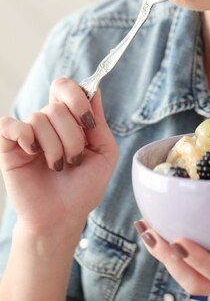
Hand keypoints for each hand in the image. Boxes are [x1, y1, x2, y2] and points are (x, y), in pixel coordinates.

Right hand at [0, 78, 117, 239]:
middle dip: (72, 135)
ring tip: (58, 166)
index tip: (88, 122)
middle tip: (75, 159)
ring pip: (40, 118)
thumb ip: (99, 120)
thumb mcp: (104, 153)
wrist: (62, 218)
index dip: (77, 98)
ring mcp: (27, 134)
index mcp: (69, 119)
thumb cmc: (83, 188)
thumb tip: (94, 89)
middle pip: (57, 106)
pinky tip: (34, 152)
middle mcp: (47, 123)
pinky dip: (24, 135)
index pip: (66, 88)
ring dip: (55, 146)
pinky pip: (9, 125)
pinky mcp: (9, 148)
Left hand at [135, 205, 209, 300]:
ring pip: (184, 278)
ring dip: (162, 255)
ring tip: (144, 228)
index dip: (200, 258)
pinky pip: (187, 271)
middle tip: (150, 229)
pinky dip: (170, 255)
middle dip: (168, 257)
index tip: (180, 239)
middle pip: (191, 279)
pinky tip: (158, 233)